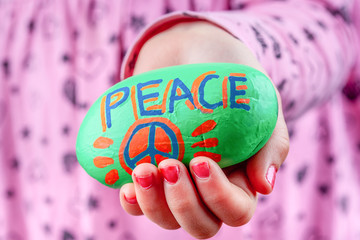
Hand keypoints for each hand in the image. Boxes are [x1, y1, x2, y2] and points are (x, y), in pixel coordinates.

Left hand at [119, 22, 288, 238]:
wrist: (195, 56)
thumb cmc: (233, 84)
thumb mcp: (262, 107)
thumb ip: (272, 145)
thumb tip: (265, 187)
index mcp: (240, 181)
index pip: (235, 211)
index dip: (217, 197)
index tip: (201, 161)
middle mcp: (207, 190)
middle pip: (200, 224)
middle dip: (182, 203)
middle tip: (168, 164)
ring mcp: (176, 185)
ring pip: (166, 219)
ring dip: (153, 203)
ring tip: (142, 169)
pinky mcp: (150, 173)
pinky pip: (138, 204)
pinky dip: (132, 201)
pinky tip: (126, 185)